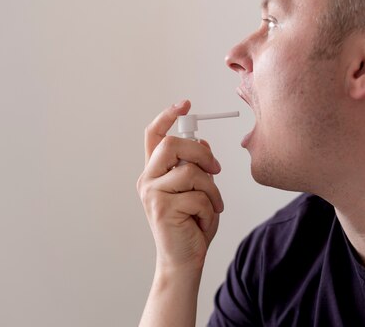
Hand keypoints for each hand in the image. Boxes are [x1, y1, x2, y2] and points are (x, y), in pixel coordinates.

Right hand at [137, 100, 223, 271]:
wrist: (184, 260)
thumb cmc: (191, 225)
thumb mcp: (197, 190)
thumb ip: (195, 166)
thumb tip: (202, 142)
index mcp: (154, 172)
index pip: (153, 135)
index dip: (167, 116)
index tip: (185, 104)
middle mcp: (148, 179)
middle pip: (172, 145)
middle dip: (202, 153)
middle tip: (216, 169)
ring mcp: (152, 194)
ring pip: (191, 171)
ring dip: (212, 189)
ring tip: (213, 205)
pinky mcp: (162, 209)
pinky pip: (198, 196)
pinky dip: (210, 209)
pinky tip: (203, 220)